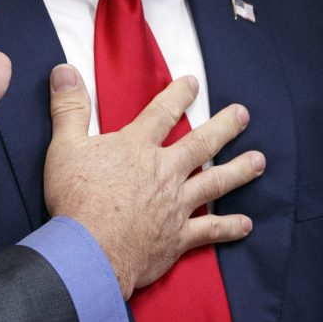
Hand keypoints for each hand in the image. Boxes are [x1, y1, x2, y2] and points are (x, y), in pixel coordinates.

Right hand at [43, 65, 259, 298]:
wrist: (91, 251)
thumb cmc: (75, 199)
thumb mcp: (63, 147)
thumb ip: (68, 107)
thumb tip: (65, 70)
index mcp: (137, 148)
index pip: (161, 113)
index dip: (178, 95)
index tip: (193, 83)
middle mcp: (163, 172)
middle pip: (200, 144)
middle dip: (224, 127)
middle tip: (243, 114)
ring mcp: (175, 205)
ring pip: (215, 183)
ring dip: (239, 170)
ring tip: (259, 161)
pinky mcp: (177, 238)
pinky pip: (209, 230)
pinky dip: (229, 228)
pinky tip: (246, 225)